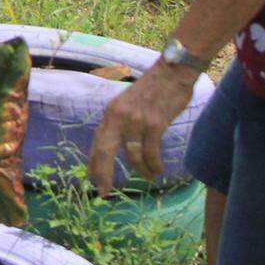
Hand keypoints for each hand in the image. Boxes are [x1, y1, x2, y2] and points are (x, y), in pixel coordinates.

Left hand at [86, 64, 197, 196]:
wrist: (172, 72)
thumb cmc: (152, 89)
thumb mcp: (127, 103)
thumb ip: (119, 123)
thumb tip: (111, 145)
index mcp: (111, 112)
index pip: (98, 141)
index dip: (93, 162)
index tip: (91, 178)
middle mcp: (120, 116)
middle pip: (105, 150)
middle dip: (103, 173)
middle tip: (104, 192)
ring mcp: (137, 120)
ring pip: (133, 155)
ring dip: (141, 170)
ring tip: (148, 177)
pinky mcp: (155, 124)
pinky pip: (151, 152)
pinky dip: (154, 165)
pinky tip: (157, 170)